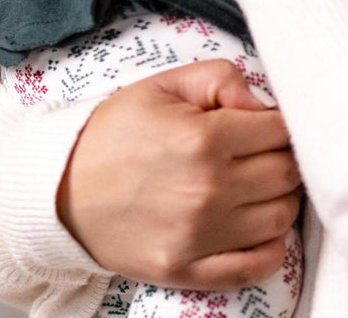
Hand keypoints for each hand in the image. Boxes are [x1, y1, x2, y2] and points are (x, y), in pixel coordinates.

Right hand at [57, 61, 300, 290]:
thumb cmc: (115, 131)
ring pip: (280, 217)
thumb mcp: (164, 85)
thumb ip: (221, 78)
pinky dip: (271, 247)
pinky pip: (257, 266)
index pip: (280, 131)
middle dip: (284, 157)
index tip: (266, 124)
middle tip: (263, 151)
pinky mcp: (187, 270)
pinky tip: (257, 225)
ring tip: (258, 184)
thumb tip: (262, 102)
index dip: (280, 123)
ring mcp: (198, 236)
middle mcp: (207, 190)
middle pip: (287, 174)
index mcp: (203, 138)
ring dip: (281, 198)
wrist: (60, 188)